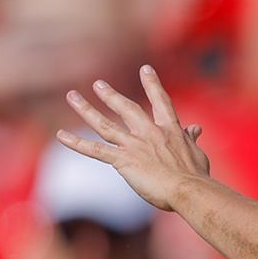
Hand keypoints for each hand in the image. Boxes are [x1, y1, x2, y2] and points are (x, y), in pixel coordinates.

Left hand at [58, 65, 209, 211]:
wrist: (188, 189)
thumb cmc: (196, 175)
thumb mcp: (196, 153)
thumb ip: (191, 139)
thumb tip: (196, 128)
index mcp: (170, 129)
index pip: (160, 101)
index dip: (152, 84)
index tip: (145, 69)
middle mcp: (149, 132)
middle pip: (126, 108)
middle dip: (110, 95)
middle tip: (98, 84)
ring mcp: (134, 145)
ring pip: (104, 124)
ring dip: (86, 110)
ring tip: (72, 96)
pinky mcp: (123, 160)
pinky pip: (95, 150)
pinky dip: (77, 143)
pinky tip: (61, 135)